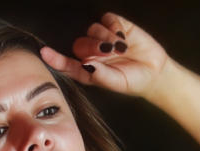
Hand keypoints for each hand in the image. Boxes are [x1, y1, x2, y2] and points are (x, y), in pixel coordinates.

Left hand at [39, 13, 171, 98]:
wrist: (155, 71)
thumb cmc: (133, 81)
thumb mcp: (116, 83)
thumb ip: (100, 75)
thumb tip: (86, 63)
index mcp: (88, 69)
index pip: (67, 63)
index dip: (55, 58)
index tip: (44, 52)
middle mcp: (92, 53)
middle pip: (80, 43)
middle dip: (92, 47)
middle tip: (108, 52)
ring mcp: (103, 38)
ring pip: (92, 29)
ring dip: (104, 37)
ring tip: (120, 47)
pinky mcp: (116, 26)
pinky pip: (106, 19)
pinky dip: (113, 26)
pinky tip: (123, 36)